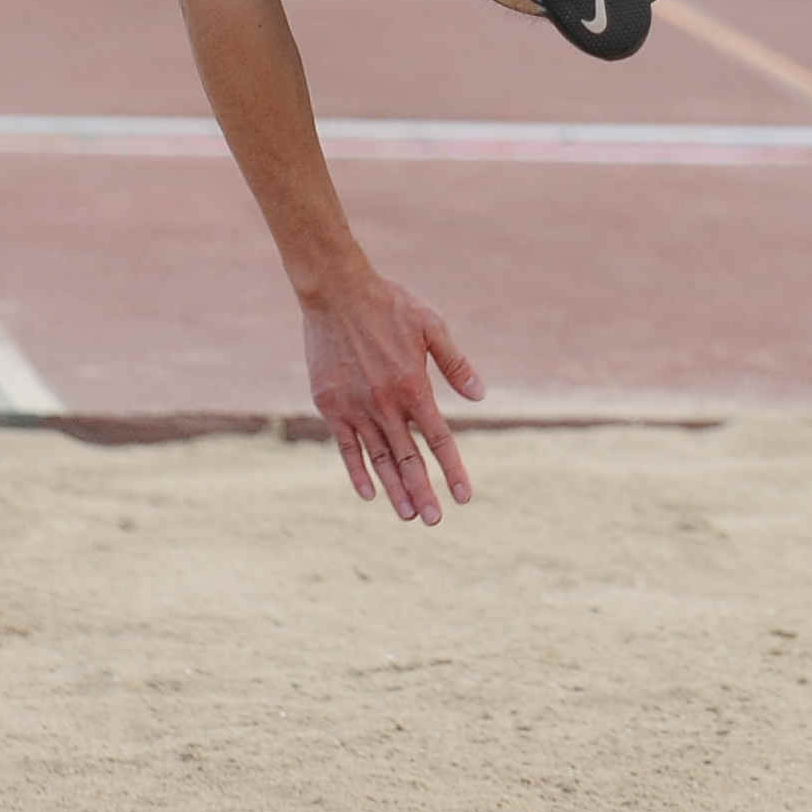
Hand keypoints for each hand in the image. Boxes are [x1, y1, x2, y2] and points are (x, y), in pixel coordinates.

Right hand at [300, 270, 483, 525]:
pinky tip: (369, 493)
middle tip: (435, 520)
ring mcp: (355, 408)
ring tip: (408, 516)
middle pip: (409, 458)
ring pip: (378, 459)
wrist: (336, 291)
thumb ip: (455, 364)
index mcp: (414, 387)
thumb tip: (481, 396)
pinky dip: (357, 472)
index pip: (439, 439)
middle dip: (424, 492)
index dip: (453, 470)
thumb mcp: (432, 326)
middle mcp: (386, 404)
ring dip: (395, 490)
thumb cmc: (389, 305)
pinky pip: (346, 447)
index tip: (464, 496)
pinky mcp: (330, 405)